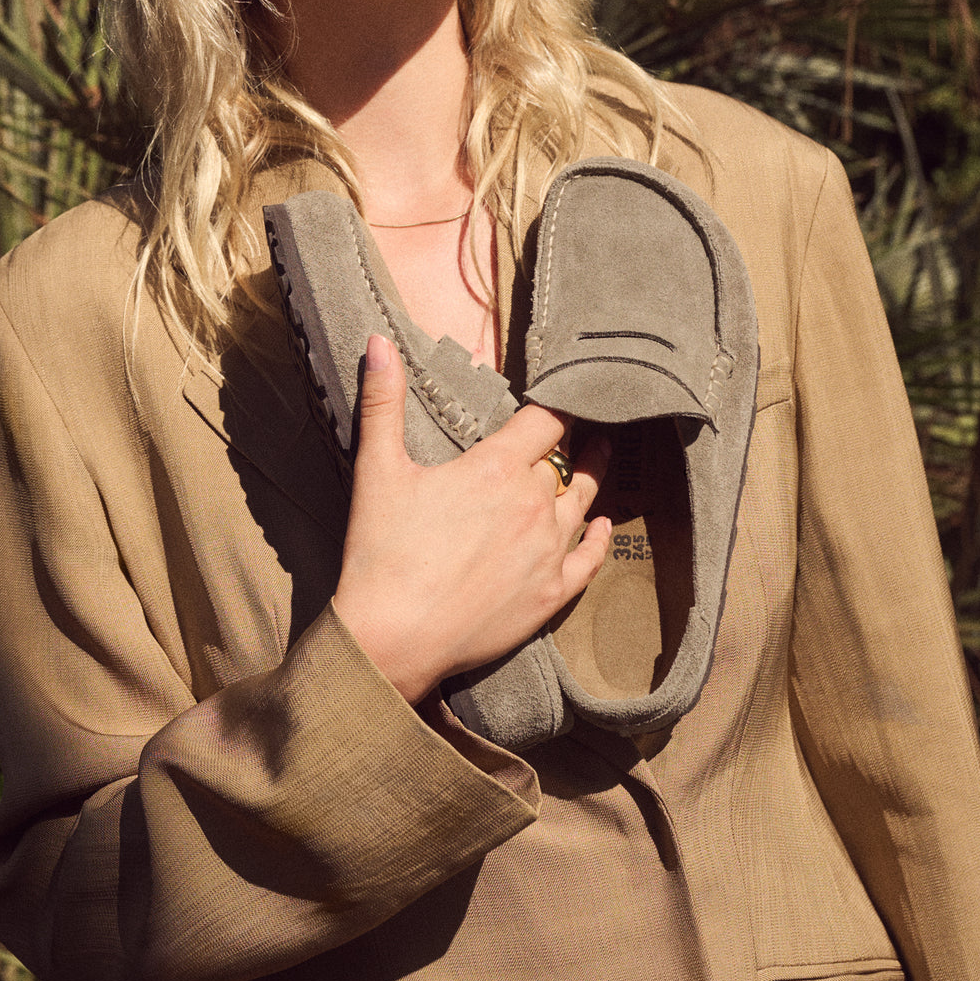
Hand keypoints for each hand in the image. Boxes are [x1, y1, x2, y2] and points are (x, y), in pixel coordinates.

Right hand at [332, 335, 611, 702]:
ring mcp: (547, 551)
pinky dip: (599, 538)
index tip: (569, 392)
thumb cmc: (382, 553)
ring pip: (583, 502)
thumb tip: (376, 341)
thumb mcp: (376, 469)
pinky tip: (603, 526)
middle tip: (585, 423)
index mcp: (497, 468)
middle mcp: (534, 504)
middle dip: (572, 440)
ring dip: (591, 476)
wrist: (392, 640)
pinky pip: (589, 559)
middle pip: (565, 459)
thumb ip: (381, 401)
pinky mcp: (550, 595)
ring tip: (599, 457)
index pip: (546, 420)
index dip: (558, 403)